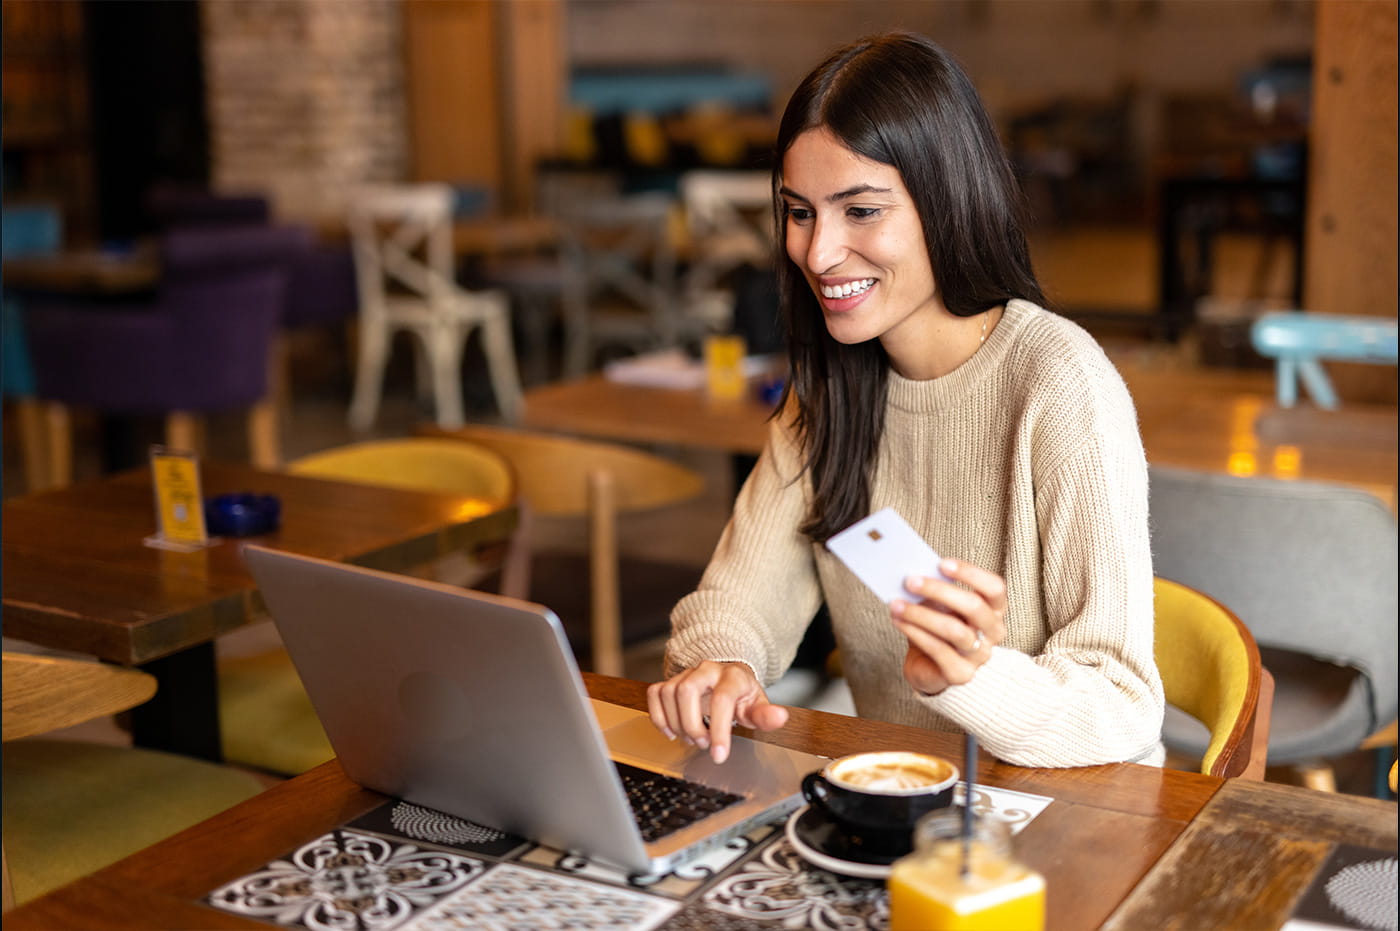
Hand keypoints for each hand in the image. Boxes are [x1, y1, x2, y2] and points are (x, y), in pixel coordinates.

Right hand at [646, 660, 788, 763]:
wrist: (727, 675)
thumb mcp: (756, 705)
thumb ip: (766, 715)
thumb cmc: (741, 694)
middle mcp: (706, 670)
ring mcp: (686, 673)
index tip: (718, 755)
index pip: (722, 699)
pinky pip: (655, 693)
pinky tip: (671, 731)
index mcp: (732, 676)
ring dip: (676, 723)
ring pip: (669, 693)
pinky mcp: (670, 680)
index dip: (719, 729)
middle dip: (691, 724)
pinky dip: (658, 716)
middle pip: (687, 692)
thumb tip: (779, 717)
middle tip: (703, 743)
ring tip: (692, 738)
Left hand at [891, 558, 1007, 694]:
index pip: (994, 588)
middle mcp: (993, 632)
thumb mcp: (940, 606)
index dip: (971, 573)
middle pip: (974, 607)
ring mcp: (979, 656)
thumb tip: (913, 574)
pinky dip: (914, 632)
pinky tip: (898, 621)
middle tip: (910, 581)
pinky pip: (937, 649)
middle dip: (939, 590)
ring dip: (920, 614)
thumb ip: (935, 591)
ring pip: (954, 630)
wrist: (930, 668)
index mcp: (994, 610)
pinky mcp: (960, 674)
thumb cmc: (938, 629)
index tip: (941, 564)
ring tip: (896, 604)